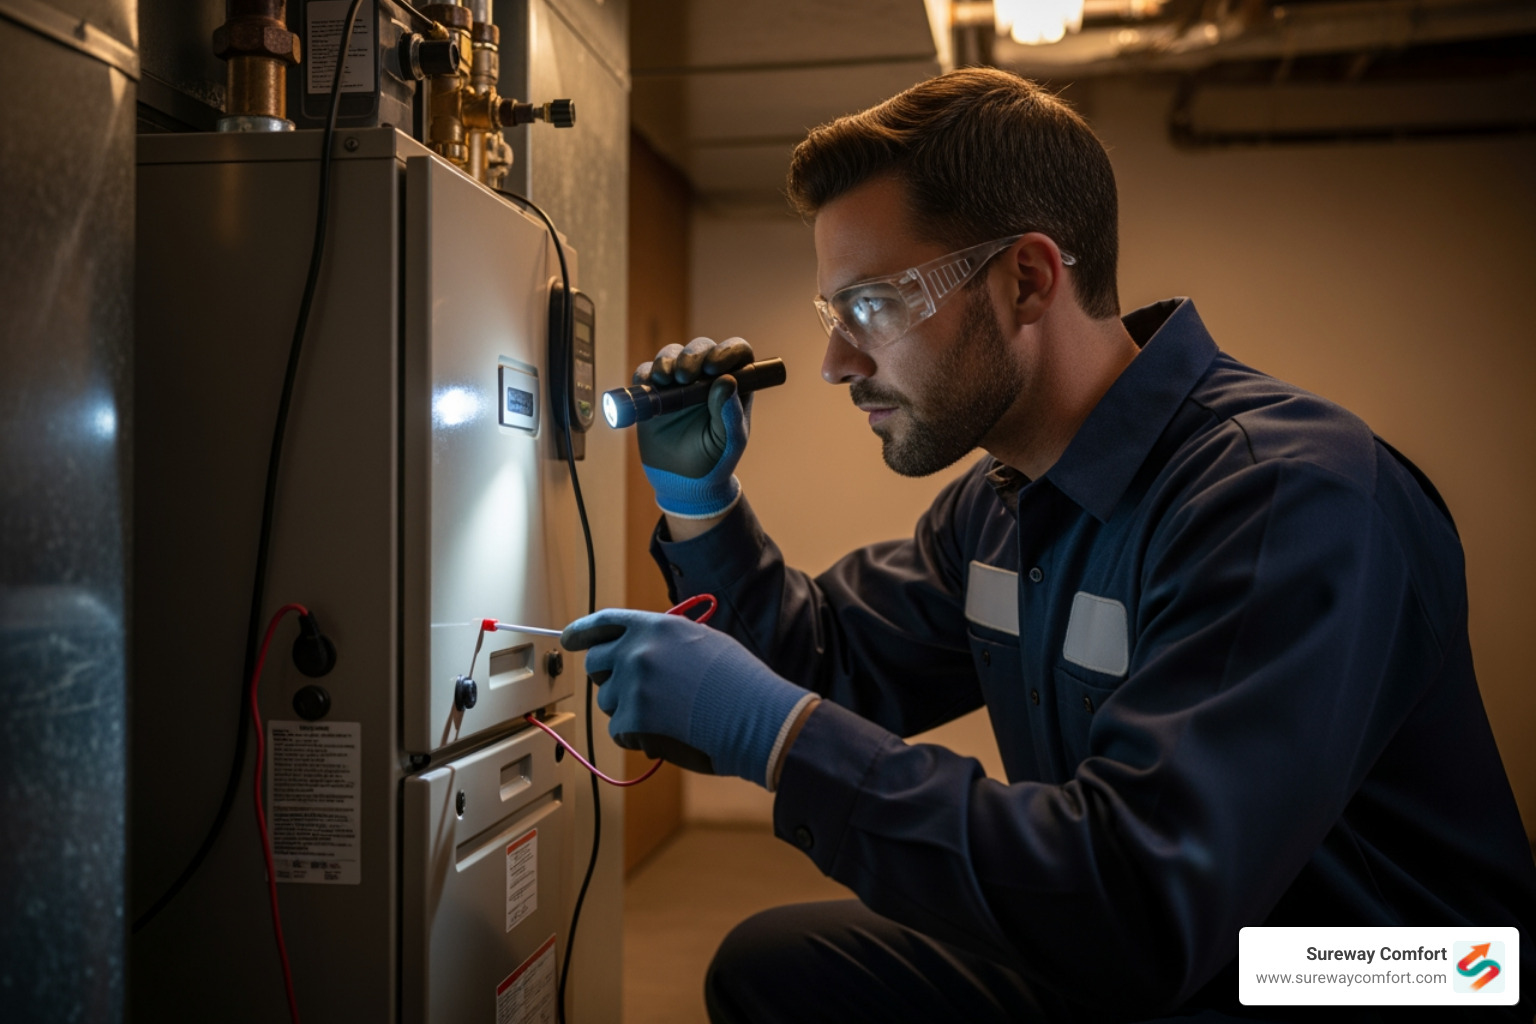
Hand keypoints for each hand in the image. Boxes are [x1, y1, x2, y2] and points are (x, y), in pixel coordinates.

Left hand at [560, 608, 811, 786]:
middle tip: (636, 692)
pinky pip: (620, 731)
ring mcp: (633, 685)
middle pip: (596, 665)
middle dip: (610, 679)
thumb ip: (664, 642)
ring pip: (609, 702)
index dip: (582, 632)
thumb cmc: (739, 682)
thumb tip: (639, 653)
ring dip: (630, 711)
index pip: (604, 622)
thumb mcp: (701, 641)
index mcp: (655, 627)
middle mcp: (637, 651)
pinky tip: (671, 731)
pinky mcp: (633, 719)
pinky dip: (639, 736)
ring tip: (671, 713)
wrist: (756, 716)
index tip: (569, 640)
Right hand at [635, 337, 753, 518]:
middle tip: (685, 377)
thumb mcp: (728, 441)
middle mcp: (707, 377)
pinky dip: (646, 374)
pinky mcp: (654, 392)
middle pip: (702, 347)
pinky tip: (649, 386)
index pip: (738, 353)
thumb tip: (727, 380)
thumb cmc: (714, 460)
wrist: (683, 482)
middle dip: (693, 355)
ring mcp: (679, 382)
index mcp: (733, 385)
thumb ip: (730, 414)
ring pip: (673, 353)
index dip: (727, 351)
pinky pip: (647, 372)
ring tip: (664, 380)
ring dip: (667, 360)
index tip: (714, 367)